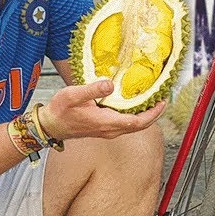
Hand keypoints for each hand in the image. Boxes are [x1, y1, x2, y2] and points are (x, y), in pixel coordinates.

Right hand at [38, 79, 165, 139]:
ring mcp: (108, 131)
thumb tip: (110, 84)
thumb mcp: (73, 95)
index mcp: (106, 122)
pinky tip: (137, 104)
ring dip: (146, 115)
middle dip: (154, 114)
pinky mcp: (105, 128)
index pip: (137, 122)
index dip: (153, 113)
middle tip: (163, 99)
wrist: (51, 126)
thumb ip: (92, 90)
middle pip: (140, 126)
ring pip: (134, 126)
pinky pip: (126, 124)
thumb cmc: (60, 111)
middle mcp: (110, 130)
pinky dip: (136, 115)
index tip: (162, 102)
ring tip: (154, 100)